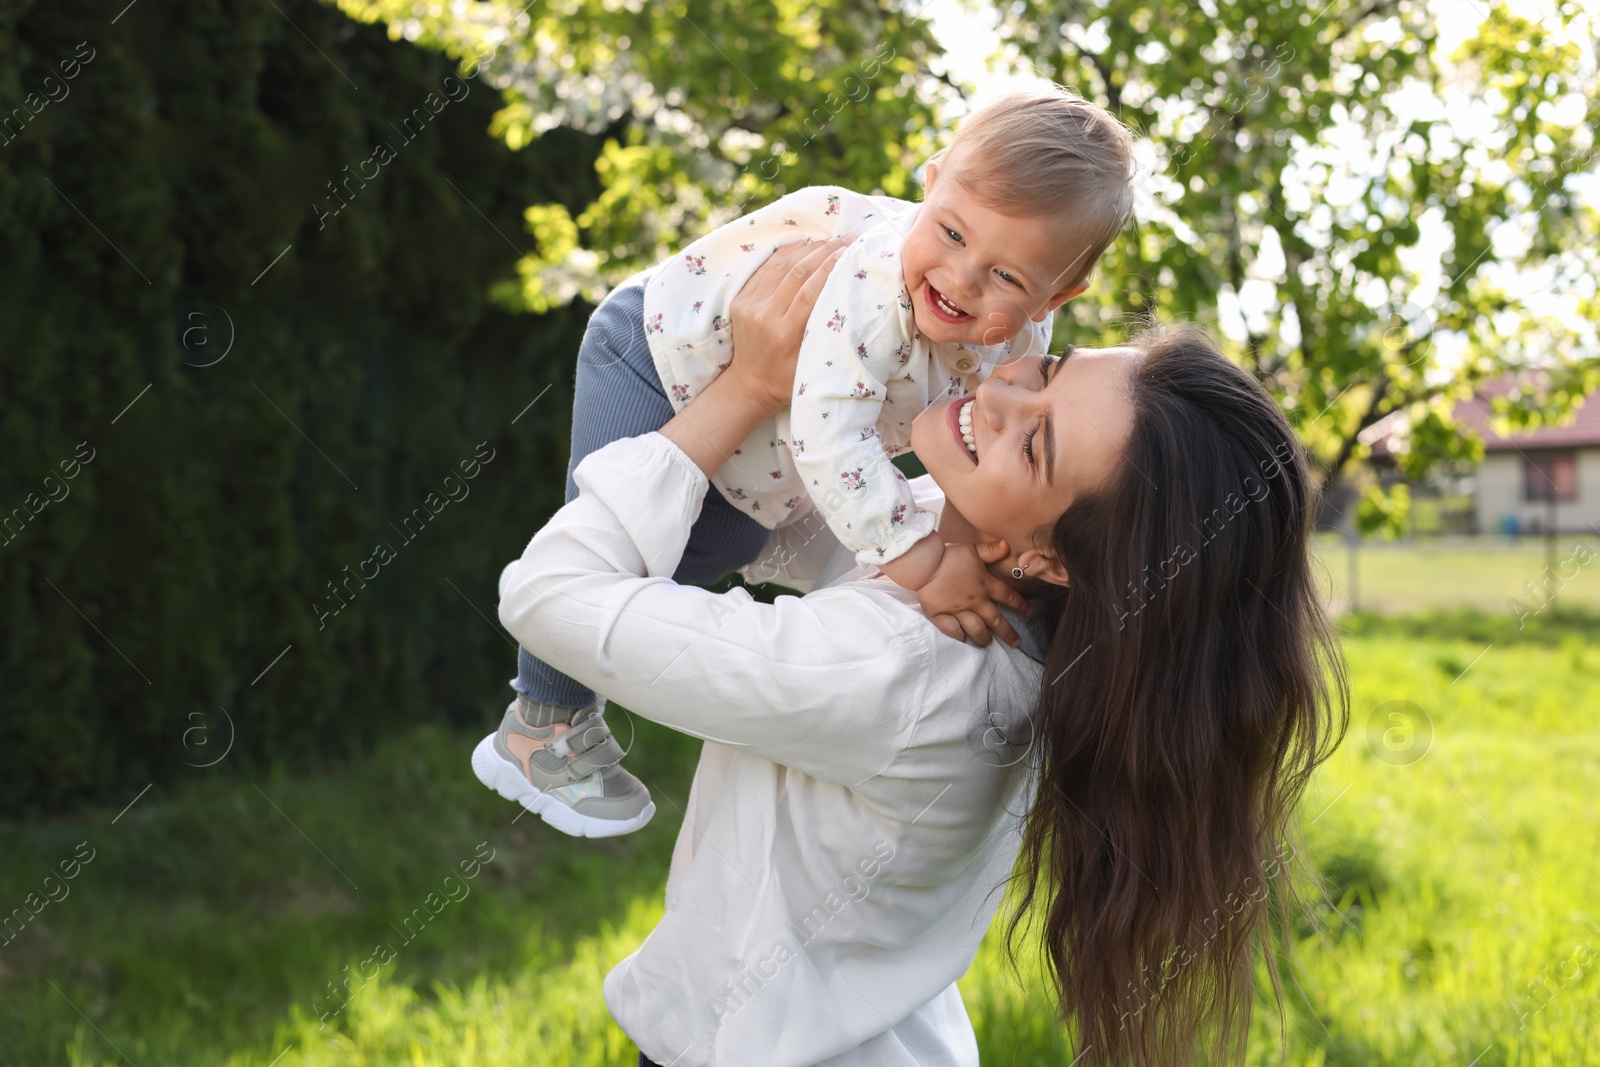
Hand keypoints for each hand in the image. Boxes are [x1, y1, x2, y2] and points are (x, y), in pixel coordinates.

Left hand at [727, 236, 852, 412]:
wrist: (748, 384)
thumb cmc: (787, 379)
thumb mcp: (811, 363)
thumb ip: (824, 333)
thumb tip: (847, 299)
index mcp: (784, 333)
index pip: (809, 291)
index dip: (830, 267)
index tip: (849, 251)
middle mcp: (764, 315)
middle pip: (796, 272)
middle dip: (823, 251)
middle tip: (845, 239)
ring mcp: (749, 305)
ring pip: (780, 264)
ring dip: (806, 247)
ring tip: (828, 239)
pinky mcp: (741, 299)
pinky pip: (765, 267)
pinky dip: (786, 252)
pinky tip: (804, 244)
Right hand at [918, 541, 1030, 647]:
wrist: (924, 564)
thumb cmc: (948, 556)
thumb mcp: (972, 549)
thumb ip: (991, 551)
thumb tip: (1008, 546)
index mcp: (985, 585)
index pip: (1008, 597)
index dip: (1021, 606)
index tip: (1029, 613)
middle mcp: (975, 601)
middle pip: (995, 621)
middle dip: (1008, 633)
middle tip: (1015, 643)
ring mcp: (958, 610)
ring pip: (976, 630)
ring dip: (984, 638)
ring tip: (987, 642)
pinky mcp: (941, 616)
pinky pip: (953, 631)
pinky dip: (959, 636)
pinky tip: (963, 639)